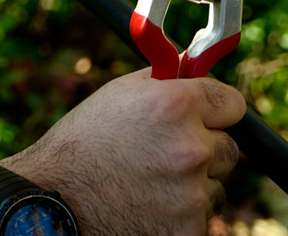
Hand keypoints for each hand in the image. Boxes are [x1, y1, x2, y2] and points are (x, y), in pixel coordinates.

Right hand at [0, 69, 244, 235]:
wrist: (55, 197)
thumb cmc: (83, 141)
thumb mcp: (119, 94)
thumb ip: (164, 81)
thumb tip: (192, 67)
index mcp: (175, 105)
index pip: (232, 103)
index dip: (217, 109)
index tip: (209, 116)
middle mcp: (190, 147)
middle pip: (228, 148)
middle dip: (204, 149)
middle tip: (164, 153)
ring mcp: (192, 193)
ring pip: (215, 185)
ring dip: (193, 184)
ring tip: (148, 182)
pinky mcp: (189, 229)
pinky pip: (201, 216)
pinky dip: (181, 213)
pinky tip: (147, 204)